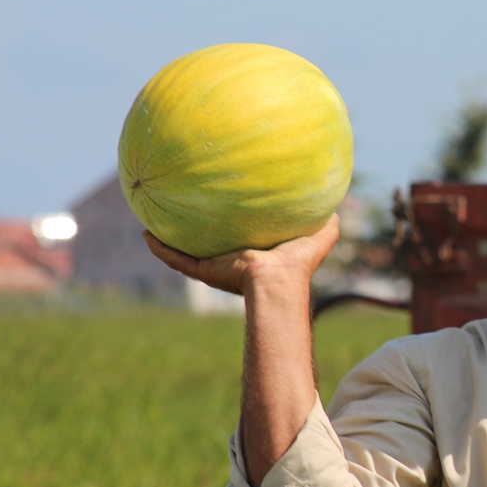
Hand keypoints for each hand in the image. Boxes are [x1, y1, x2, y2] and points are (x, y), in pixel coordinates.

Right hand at [142, 215, 340, 295]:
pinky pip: (175, 258)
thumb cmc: (298, 263)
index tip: (222, 207)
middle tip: (181, 207)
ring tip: (149, 220)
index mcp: (254, 254)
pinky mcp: (204, 271)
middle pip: (207, 243)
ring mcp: (215, 267)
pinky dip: (160, 249)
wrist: (279, 282)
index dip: (231, 224)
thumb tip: (341, 203)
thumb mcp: (318, 236)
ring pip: (184, 252)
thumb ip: (329, 221)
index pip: (239, 237)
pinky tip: (145, 235)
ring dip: (167, 239)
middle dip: (194, 230)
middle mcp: (231, 260)